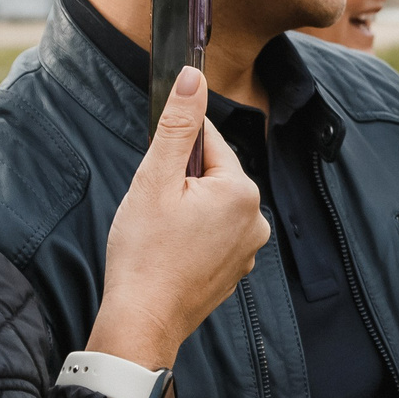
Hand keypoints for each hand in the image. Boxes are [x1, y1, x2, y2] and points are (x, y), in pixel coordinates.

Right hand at [92, 68, 269, 371]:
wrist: (141, 321)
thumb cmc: (143, 253)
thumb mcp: (154, 179)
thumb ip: (177, 125)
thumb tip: (194, 76)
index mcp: (241, 191)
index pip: (210, 144)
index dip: (176, 149)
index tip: (155, 168)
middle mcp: (256, 220)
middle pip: (211, 176)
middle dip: (179, 183)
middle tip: (152, 208)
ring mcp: (248, 250)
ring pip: (211, 207)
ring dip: (184, 210)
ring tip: (157, 233)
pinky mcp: (234, 271)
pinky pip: (212, 236)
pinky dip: (190, 237)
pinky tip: (167, 253)